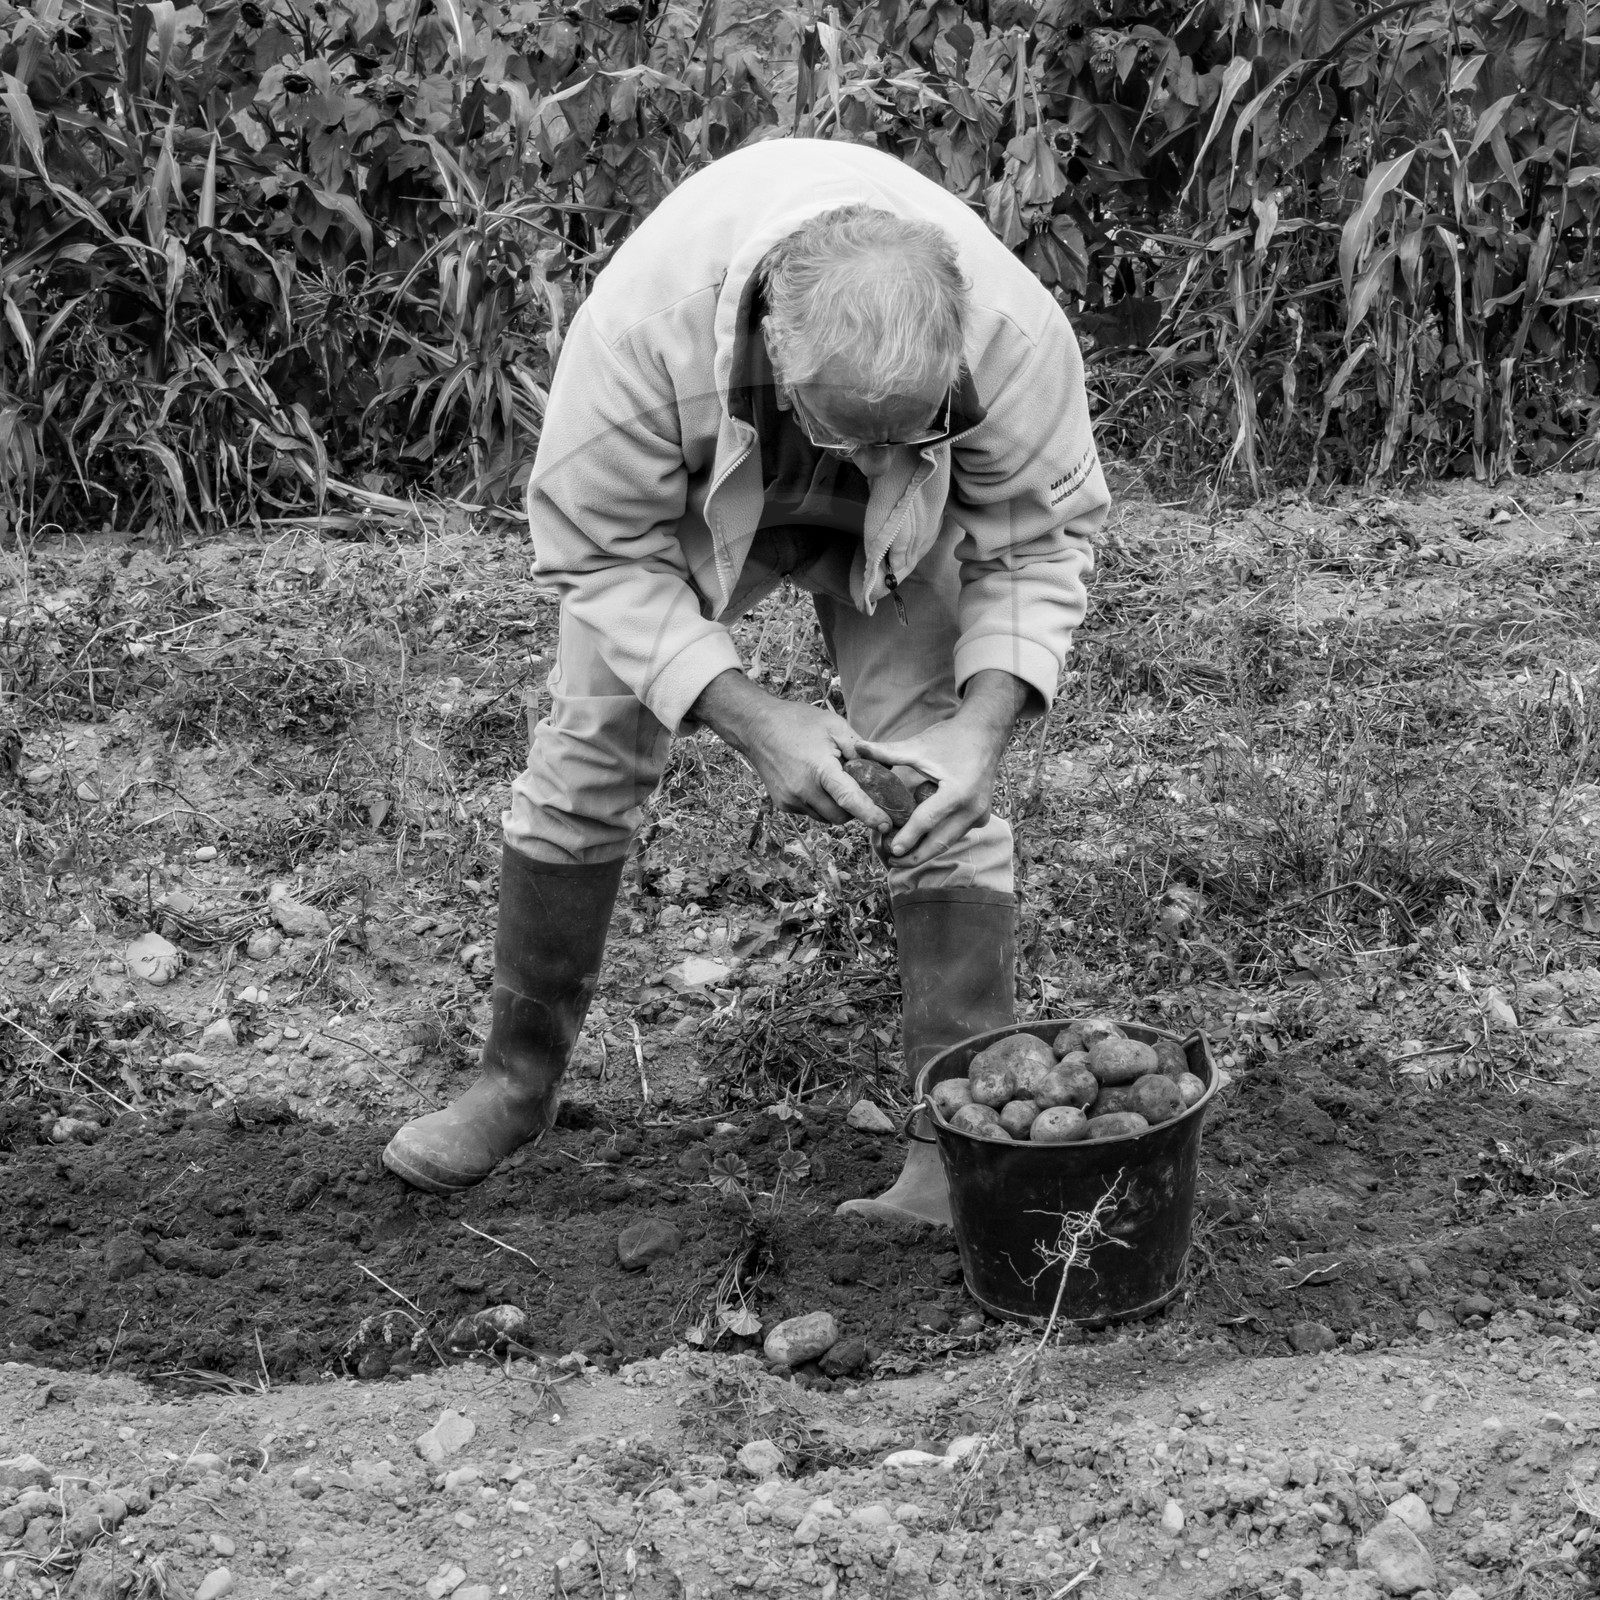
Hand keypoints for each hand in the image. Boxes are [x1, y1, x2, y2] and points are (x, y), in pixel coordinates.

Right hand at [691, 670, 891, 827]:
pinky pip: (810, 812)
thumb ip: (860, 750)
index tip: (886, 825)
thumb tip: (884, 768)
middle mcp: (803, 790)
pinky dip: (819, 804)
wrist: (756, 726)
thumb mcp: (834, 726)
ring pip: (825, 817)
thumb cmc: (798, 721)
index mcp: (819, 769)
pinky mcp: (782, 804)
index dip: (871, 815)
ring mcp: (790, 800)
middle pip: (840, 817)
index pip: (850, 800)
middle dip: (853, 810)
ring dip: (835, 808)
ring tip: (833, 782)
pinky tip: (815, 783)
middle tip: (858, 790)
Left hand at [853, 670, 1033, 867]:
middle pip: (940, 842)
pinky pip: (955, 833)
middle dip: (915, 856)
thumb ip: (888, 752)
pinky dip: (937, 839)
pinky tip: (918, 842)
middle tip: (891, 861)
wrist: (986, 733)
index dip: (908, 837)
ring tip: (900, 856)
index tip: (891, 850)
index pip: (927, 821)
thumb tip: (858, 748)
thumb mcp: (919, 746)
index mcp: (958, 792)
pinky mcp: (981, 817)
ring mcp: (980, 815)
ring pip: (948, 841)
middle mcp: (973, 808)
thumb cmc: (952, 738)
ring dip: (925, 850)